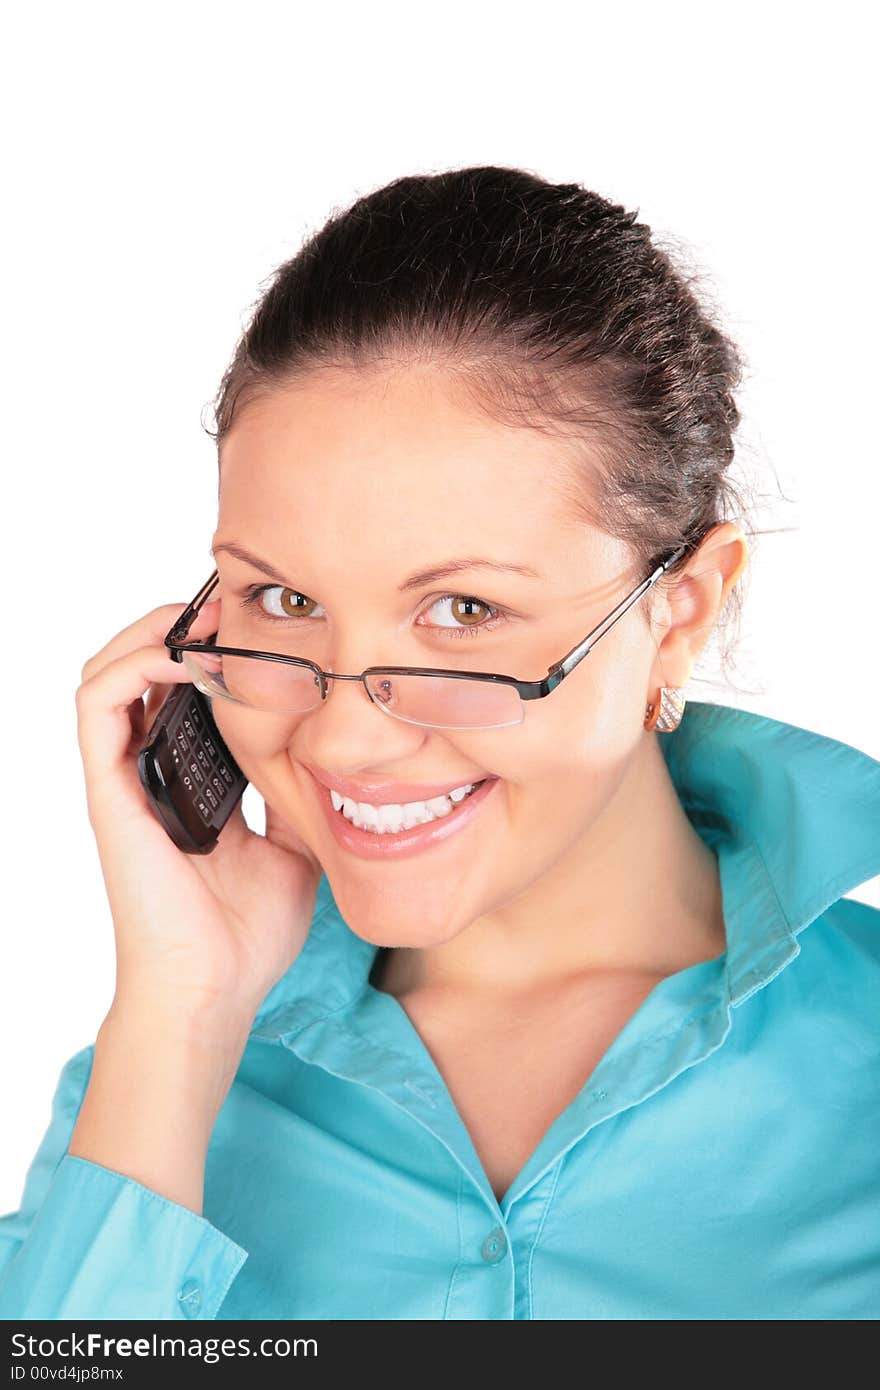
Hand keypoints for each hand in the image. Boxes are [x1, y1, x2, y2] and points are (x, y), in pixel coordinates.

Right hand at [76, 596, 322, 1029]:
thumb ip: (303, 801)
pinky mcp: (110, 790)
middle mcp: (150, 772)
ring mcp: (125, 779)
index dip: (210, 649)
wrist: (213, 992)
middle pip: (140, 669)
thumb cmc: (246, 934)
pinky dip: (133, 663)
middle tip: (228, 607)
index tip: (257, 622)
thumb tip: (346, 764)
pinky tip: (181, 654)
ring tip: (201, 616)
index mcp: (189, 782)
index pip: (183, 692)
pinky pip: (99, 704)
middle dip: (179, 624)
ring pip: (107, 672)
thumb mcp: (296, 848)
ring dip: (150, 630)